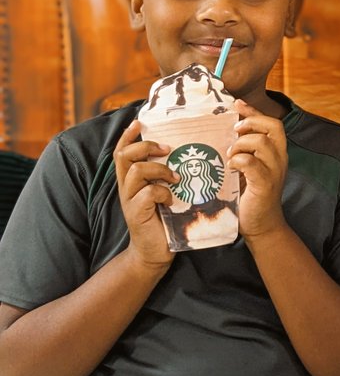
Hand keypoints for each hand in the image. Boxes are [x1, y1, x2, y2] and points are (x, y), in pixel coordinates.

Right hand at [113, 119, 175, 270]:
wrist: (155, 253)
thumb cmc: (163, 221)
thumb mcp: (163, 193)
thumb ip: (164, 176)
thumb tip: (181, 153)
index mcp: (130, 181)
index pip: (121, 151)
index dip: (128, 135)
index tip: (139, 122)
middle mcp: (126, 188)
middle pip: (124, 156)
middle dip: (146, 146)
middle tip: (167, 149)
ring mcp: (129, 200)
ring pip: (136, 170)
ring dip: (159, 169)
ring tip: (175, 178)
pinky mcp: (136, 213)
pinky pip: (148, 193)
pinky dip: (163, 193)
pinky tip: (172, 201)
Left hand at [228, 100, 287, 239]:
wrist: (261, 225)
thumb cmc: (251, 196)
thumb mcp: (249, 168)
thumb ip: (244, 151)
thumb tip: (226, 132)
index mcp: (277, 153)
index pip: (272, 123)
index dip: (254, 112)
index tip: (237, 104)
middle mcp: (280, 159)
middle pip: (273, 126)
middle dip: (251, 123)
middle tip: (234, 131)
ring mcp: (274, 171)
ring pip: (262, 143)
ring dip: (241, 144)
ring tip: (230, 154)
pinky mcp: (264, 185)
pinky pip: (252, 164)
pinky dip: (238, 161)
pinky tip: (231, 167)